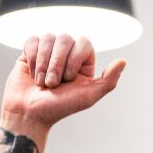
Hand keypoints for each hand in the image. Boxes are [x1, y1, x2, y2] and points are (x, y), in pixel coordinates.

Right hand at [1, 34, 124, 130]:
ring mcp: (48, 52)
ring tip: (41, 83)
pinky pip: (32, 40)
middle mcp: (66, 54)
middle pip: (64, 38)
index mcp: (83, 62)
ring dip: (43, 64)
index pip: (83, 42)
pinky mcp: (30, 52)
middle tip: (52, 85)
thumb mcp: (88, 97)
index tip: (67, 79)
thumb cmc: (59, 108)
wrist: (29, 115)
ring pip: (48, 38)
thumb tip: (123, 61)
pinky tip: (32, 74)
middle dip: (56, 63)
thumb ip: (108, 81)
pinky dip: (32, 59)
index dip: (73, 59)